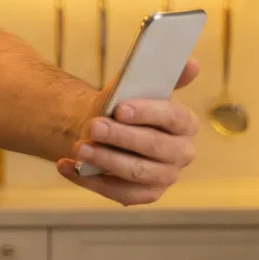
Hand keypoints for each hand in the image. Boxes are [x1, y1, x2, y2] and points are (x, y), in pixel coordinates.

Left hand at [57, 59, 201, 205]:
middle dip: (121, 137)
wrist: (101, 131)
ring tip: (78, 147)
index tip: (120, 109)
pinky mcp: (145, 195)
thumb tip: (192, 63)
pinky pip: (118, 193)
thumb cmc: (122, 108)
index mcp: (185, 123)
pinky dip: (89, 180)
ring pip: (136, 172)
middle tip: (93, 127)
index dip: (147, 113)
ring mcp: (165, 177)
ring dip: (104, 159)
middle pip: (154, 147)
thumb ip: (160, 75)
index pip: (173, 117)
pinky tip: (67, 165)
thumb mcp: (134, 86)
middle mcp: (182, 153)